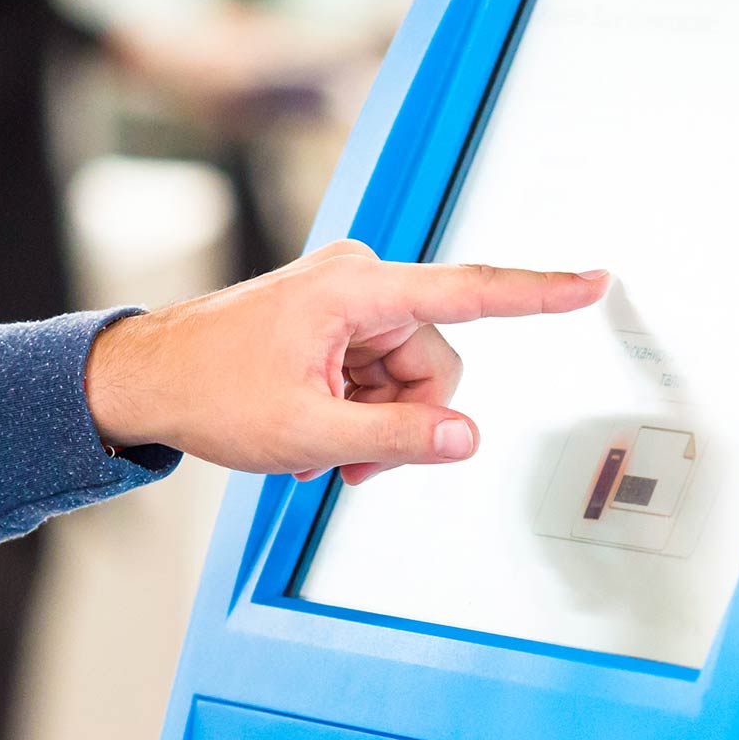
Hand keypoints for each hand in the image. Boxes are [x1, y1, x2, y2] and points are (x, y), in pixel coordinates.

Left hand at [85, 240, 608, 484]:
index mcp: (357, 290)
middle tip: (348, 457)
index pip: (468, 292)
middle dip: (405, 420)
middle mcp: (359, 281)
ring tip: (320, 443)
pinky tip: (318, 425)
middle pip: (436, 363)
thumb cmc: (207, 391)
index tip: (592, 282)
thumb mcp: (307, 431)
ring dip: (378, 421)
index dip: (538, 292)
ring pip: (411, 377)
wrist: (146, 380)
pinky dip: (360, 409)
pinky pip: (383, 373)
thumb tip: (464, 439)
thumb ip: (395, 438)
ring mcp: (348, 299)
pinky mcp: (339, 319)